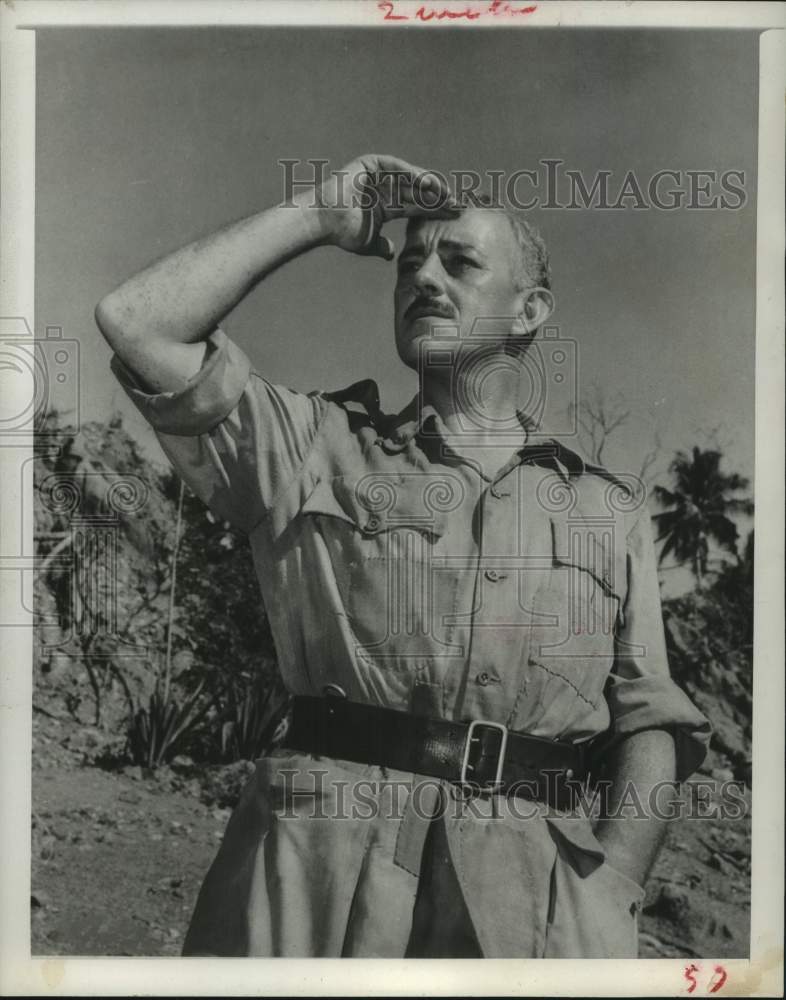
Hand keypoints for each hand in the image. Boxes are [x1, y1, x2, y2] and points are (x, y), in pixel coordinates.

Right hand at [316, 154, 459, 259]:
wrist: (324, 221)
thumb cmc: (343, 233)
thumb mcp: (368, 243)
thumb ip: (381, 247)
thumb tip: (391, 254)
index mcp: (388, 207)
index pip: (418, 207)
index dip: (436, 210)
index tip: (455, 215)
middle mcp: (387, 189)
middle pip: (419, 192)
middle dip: (439, 197)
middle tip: (459, 202)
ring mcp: (379, 175)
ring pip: (411, 179)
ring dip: (430, 186)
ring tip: (448, 193)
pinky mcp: (372, 163)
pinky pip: (397, 167)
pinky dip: (412, 173)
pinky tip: (428, 182)